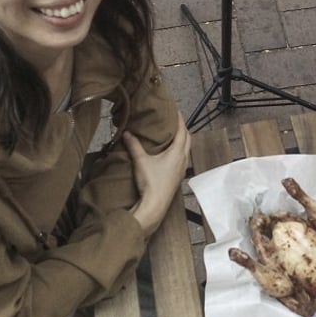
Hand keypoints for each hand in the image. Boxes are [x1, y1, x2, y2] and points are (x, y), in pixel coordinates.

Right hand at [125, 113, 190, 236]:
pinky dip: (179, 150)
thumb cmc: (151, 182)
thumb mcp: (141, 160)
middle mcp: (183, 159)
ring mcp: (182, 169)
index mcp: (177, 153)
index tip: (177, 111)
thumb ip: (134, 145)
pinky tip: (170, 153)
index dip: (180, 120)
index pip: (182, 132)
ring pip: (186, 149)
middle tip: (175, 120)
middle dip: (183, 129)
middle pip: (188, 139)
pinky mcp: (178, 177)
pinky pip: (182, 158)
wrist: (155, 205)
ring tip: (172, 134)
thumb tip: (127, 133)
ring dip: (182, 140)